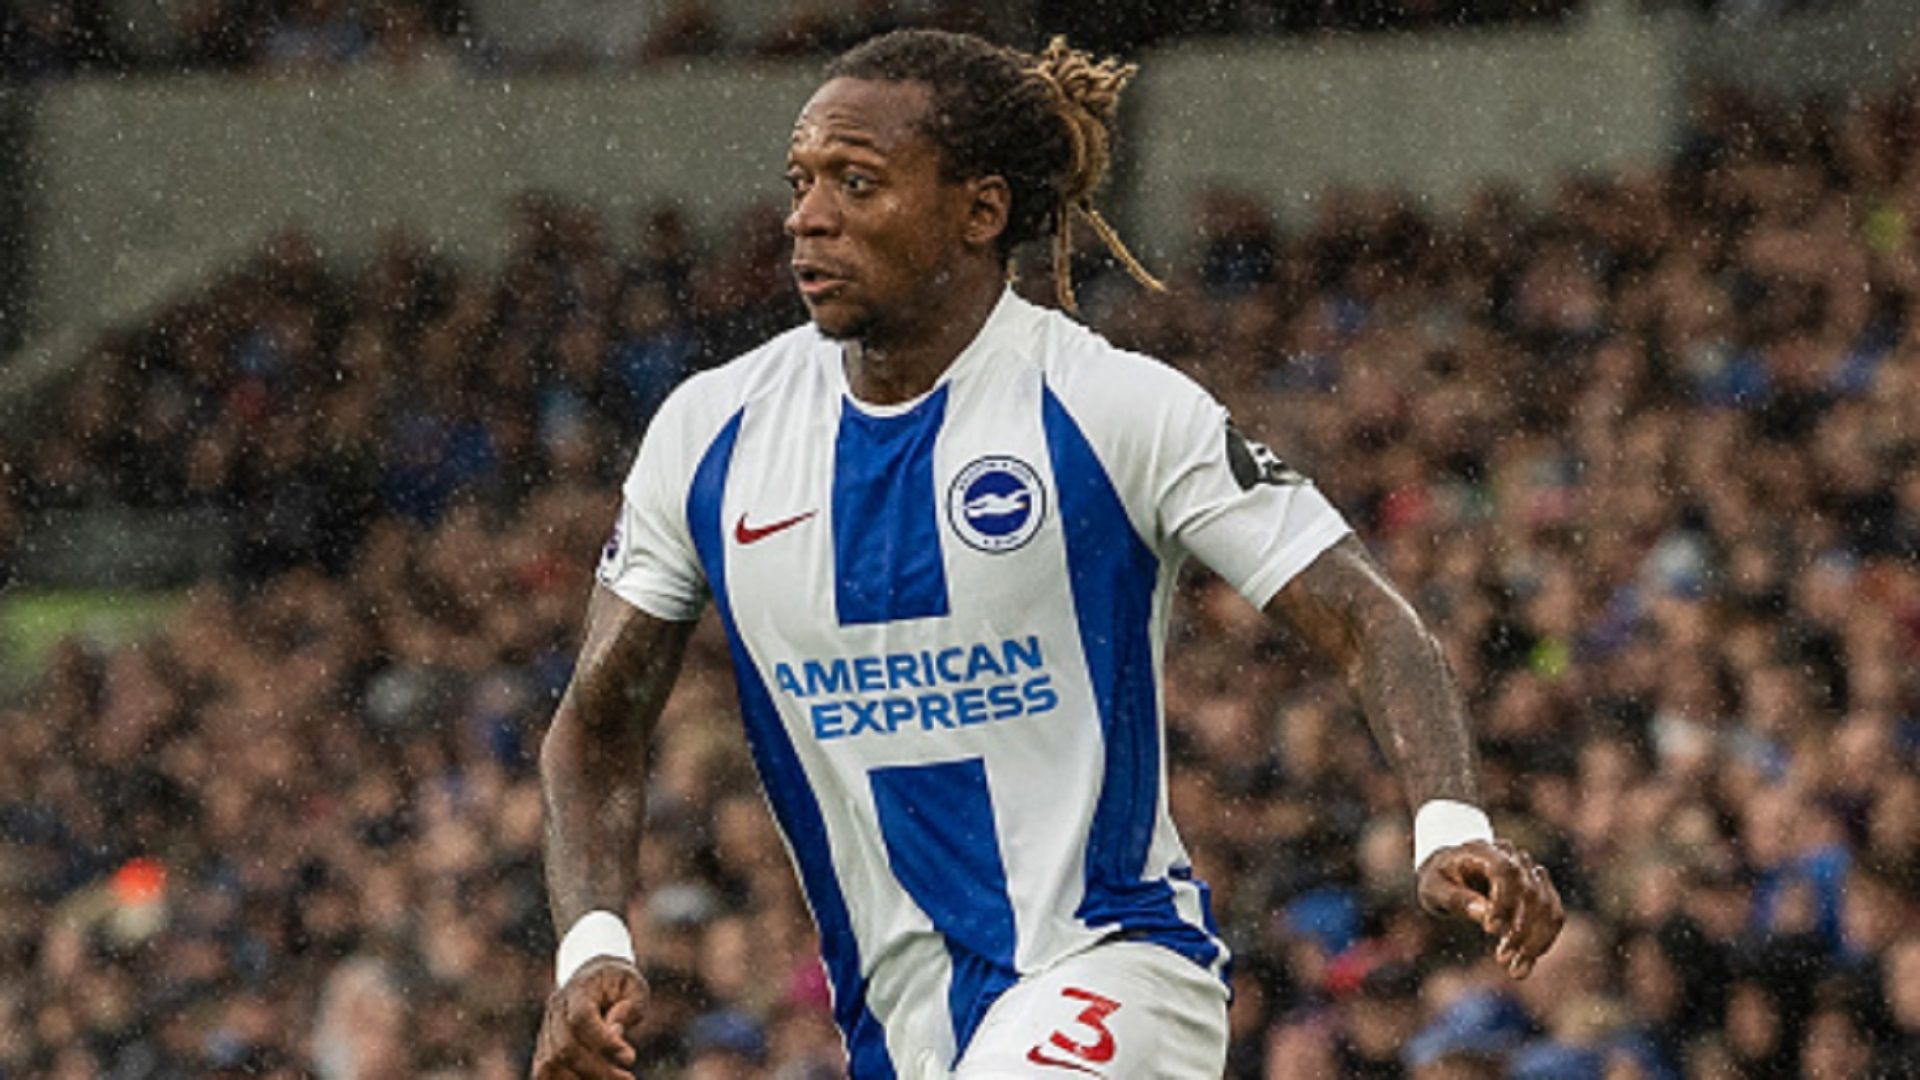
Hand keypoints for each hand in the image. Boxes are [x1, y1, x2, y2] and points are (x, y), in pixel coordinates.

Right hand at [533, 957, 646, 1079]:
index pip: (582, 1017)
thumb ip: (628, 1007)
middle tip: (628, 1078)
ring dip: (582, 1079)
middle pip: (566, 1047)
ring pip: (551, 1063)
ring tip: (614, 1079)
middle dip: (598, 1069)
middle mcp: (556, 1007)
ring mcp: (546, 1027)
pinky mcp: (544, 1045)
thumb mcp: (634, 987)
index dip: (603, 1041)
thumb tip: (614, 1032)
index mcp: (580, 988)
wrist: (595, 975)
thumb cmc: (620, 984)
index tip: (629, 1057)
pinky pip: (544, 1071)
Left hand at [1417, 839, 1563, 978]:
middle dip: (1520, 930)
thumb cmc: (1439, 879)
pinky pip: (1553, 916)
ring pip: (1548, 907)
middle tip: (1501, 959)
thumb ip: (1458, 899)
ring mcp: (1531, 874)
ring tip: (1516, 970)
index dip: (1503, 901)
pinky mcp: (1540, 893)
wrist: (1452, 873)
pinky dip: (1542, 942)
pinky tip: (1525, 965)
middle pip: (1531, 892)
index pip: (1506, 872)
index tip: (1490, 930)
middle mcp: (1514, 858)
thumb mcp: (1434, 888)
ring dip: (1536, 942)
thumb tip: (1485, 915)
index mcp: (1485, 850)